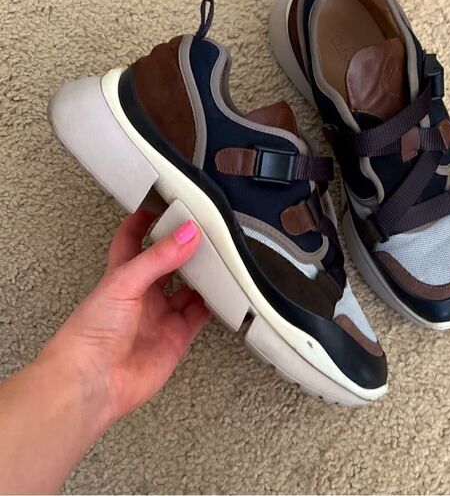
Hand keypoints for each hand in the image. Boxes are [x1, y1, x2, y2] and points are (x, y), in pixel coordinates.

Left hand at [39, 209, 209, 430]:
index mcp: (122, 276)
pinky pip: (200, 315)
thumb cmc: (89, 335)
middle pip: (167, 263)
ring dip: (202, 275)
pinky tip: (222, 293)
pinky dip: (213, 304)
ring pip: (188, 287)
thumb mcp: (124, 283)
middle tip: (204, 231)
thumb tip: (186, 234)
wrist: (92, 383)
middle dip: (184, 248)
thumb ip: (158, 258)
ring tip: (219, 257)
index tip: (162, 203)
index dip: (144, 220)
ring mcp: (160, 316)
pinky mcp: (176, 336)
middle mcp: (142, 294)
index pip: (133, 239)